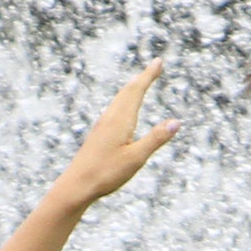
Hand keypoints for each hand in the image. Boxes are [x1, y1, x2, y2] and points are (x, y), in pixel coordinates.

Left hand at [57, 60, 178, 209]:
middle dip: (142, 78)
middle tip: (154, 66)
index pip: (137, 90)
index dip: (148, 75)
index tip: (158, 62)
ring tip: (138, 83)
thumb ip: (156, 139)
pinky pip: (111, 112)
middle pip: (127, 92)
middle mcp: (109, 118)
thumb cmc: (105, 174)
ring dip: (130, 89)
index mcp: (120, 120)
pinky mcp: (96, 137)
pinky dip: (121, 103)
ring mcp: (100, 127)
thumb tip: (176, 122)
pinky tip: (119, 111)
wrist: (75, 187)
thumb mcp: (136, 158)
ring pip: (117, 101)